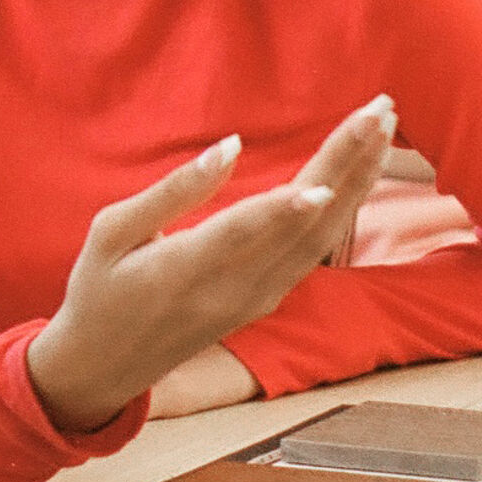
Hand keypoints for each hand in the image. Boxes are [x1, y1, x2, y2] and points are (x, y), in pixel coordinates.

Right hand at [25, 102, 395, 432]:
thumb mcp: (112, 233)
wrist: (104, 369)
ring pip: (320, 240)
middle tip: (379, 113)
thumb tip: (229, 146)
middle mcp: (231, 291)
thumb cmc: (99, 290)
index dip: (283, 211)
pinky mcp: (266, 302)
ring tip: (383, 129)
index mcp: (183, 270)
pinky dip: (344, 210)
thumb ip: (172, 191)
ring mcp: (255, 300)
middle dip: (344, 167)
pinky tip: (360, 173)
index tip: (325, 183)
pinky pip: (314, 253)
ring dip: (356, 182)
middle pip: (300, 227)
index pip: (242, 235)